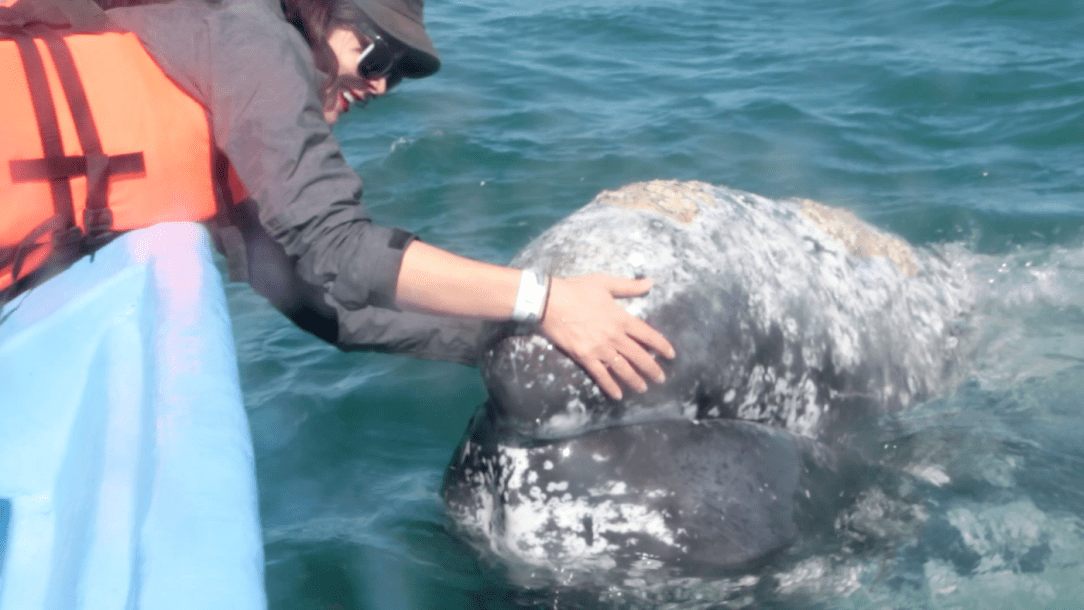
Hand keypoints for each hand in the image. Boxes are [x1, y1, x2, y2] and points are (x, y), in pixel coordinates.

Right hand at [539, 275, 675, 399]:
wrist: (549, 302)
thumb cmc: (577, 289)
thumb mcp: (605, 282)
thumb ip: (629, 286)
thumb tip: (650, 282)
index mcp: (621, 318)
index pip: (648, 335)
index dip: (661, 345)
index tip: (670, 355)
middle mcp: (614, 336)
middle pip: (639, 355)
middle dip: (652, 368)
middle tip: (661, 379)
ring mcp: (599, 348)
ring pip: (623, 368)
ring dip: (635, 380)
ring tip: (643, 388)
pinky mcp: (584, 356)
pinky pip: (600, 375)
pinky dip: (610, 386)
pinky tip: (618, 395)